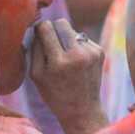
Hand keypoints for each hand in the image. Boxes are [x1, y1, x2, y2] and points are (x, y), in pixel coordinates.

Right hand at [26, 18, 105, 133]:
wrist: (82, 110)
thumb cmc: (54, 93)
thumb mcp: (36, 75)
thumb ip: (34, 49)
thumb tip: (36, 27)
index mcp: (59, 62)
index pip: (46, 27)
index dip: (40, 29)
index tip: (38, 34)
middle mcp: (78, 55)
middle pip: (62, 23)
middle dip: (54, 29)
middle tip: (50, 43)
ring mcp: (91, 52)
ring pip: (73, 30)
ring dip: (66, 40)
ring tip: (65, 60)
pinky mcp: (100, 52)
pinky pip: (82, 39)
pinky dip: (77, 46)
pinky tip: (76, 63)